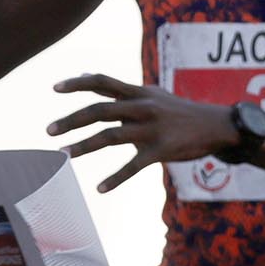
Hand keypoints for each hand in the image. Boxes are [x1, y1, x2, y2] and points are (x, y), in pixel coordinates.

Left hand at [47, 74, 236, 192]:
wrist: (216, 125)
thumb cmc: (178, 111)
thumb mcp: (152, 94)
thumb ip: (122, 91)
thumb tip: (88, 77)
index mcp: (139, 92)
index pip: (103, 82)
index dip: (78, 84)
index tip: (54, 88)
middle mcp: (143, 107)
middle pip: (100, 110)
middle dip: (72, 120)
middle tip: (48, 131)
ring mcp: (152, 128)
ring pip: (111, 136)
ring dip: (84, 146)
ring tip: (64, 155)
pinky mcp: (162, 150)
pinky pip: (134, 166)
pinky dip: (115, 178)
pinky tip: (100, 188)